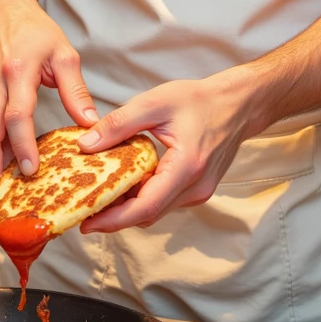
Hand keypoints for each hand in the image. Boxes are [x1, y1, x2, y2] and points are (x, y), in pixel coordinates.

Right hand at [0, 0, 97, 190]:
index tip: (32, 170)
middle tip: (11, 195)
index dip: (22, 146)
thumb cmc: (34, 33)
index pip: (16, 116)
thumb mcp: (64, 54)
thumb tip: (91, 124)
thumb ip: (77, 91)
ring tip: (6, 189)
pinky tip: (0, 168)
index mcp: (18, 71)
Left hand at [76, 69, 254, 232]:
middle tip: (82, 210)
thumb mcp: (155, 102)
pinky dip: (143, 197)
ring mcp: (199, 192)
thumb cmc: (200, 99)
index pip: (146, 207)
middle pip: (148, 214)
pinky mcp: (198, 189)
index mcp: (187, 167)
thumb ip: (119, 124)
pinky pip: (165, 201)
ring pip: (156, 210)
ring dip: (128, 207)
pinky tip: (125, 183)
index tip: (86, 222)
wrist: (238, 103)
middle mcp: (195, 188)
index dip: (114, 219)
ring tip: (98, 196)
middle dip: (113, 217)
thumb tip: (85, 145)